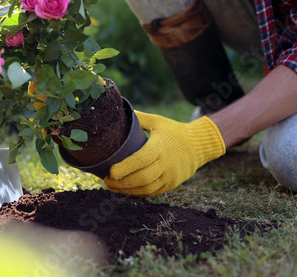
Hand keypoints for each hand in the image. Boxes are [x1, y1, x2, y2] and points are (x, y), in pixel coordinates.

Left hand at [104, 111, 225, 195]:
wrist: (199, 145)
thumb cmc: (174, 132)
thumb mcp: (158, 121)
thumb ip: (139, 118)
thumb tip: (119, 111)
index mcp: (160, 147)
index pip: (141, 160)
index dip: (125, 168)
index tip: (110, 172)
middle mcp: (166, 164)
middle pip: (142, 178)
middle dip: (122, 182)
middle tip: (107, 181)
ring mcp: (170, 176)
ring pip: (147, 188)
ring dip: (127, 191)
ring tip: (113, 187)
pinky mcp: (171, 184)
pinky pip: (153, 192)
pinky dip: (138, 194)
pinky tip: (126, 191)